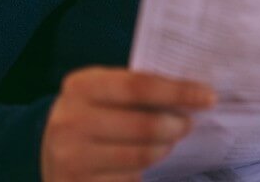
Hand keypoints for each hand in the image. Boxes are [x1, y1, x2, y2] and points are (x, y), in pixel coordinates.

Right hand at [41, 67, 215, 181]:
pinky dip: (144, 171)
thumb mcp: (107, 92)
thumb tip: (195, 93)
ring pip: (143, 156)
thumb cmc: (95, 113)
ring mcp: (71, 158)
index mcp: (82, 86)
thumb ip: (142, 89)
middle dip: (177, 125)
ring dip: (165, 148)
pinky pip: (130, 179)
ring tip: (168, 141)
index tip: (208, 97)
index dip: (178, 91)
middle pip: (146, 125)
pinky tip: (143, 162)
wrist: (51, 150)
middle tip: (189, 123)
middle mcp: (70, 121)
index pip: (140, 86)